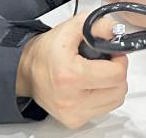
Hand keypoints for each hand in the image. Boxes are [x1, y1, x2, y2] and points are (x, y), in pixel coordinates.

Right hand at [15, 13, 128, 128]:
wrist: (26, 72)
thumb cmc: (46, 51)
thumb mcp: (73, 27)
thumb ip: (99, 25)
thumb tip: (118, 32)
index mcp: (70, 76)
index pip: (116, 75)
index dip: (120, 60)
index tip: (113, 54)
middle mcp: (71, 99)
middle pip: (119, 89)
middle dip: (117, 73)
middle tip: (105, 63)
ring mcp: (72, 113)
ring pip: (115, 100)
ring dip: (112, 86)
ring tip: (97, 74)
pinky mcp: (74, 121)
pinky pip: (104, 109)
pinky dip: (104, 97)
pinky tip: (91, 86)